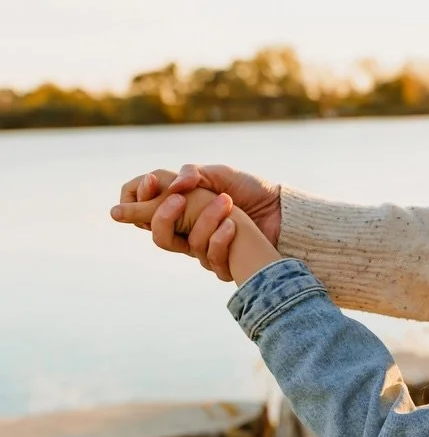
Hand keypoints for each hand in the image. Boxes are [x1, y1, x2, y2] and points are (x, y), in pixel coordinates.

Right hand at [112, 164, 280, 281]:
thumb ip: (193, 174)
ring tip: (226, 201)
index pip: (140, 207)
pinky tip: (233, 225)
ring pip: (186, 247)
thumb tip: (173, 186)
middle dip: (163, 217)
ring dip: (205, 223)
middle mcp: (187, 230)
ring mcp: (204, 249)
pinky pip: (211, 260)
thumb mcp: (219, 173)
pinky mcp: (224, 263)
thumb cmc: (249, 189)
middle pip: (157, 234)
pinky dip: (221, 241)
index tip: (153, 184)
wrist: (282, 210)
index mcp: (178, 204)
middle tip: (179, 200)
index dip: (137, 200)